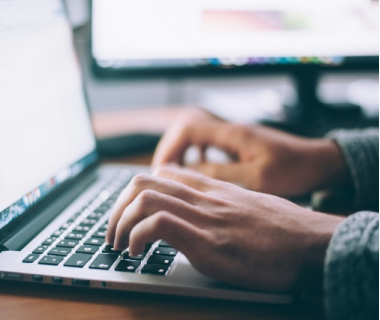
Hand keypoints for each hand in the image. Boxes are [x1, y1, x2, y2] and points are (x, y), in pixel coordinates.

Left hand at [107, 165, 342, 292]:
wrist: (313, 244)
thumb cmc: (284, 230)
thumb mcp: (248, 206)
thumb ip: (221, 205)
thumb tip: (203, 216)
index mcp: (212, 189)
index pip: (162, 173)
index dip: (136, 191)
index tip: (129, 213)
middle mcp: (203, 197)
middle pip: (143, 181)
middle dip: (117, 207)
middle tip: (113, 231)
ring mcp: (204, 217)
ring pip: (144, 197)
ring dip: (120, 222)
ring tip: (119, 244)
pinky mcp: (208, 242)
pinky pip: (158, 224)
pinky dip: (137, 237)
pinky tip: (137, 253)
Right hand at [153, 108, 349, 196]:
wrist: (318, 162)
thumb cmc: (293, 169)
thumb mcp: (257, 178)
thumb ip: (221, 173)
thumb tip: (188, 172)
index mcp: (232, 134)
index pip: (188, 129)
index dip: (170, 147)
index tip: (162, 170)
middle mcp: (229, 130)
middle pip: (186, 128)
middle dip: (170, 149)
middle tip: (163, 173)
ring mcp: (233, 135)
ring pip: (195, 135)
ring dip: (181, 151)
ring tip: (174, 173)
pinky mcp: (238, 143)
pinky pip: (207, 143)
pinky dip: (195, 154)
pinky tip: (196, 169)